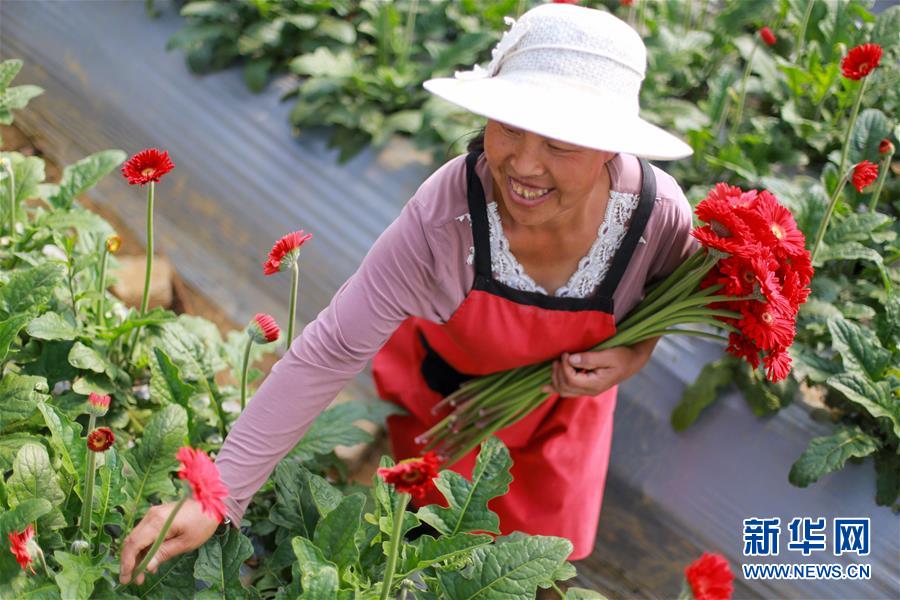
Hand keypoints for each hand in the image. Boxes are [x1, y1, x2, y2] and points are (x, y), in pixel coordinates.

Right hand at [119, 498, 219, 584]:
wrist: (213, 502)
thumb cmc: (202, 522)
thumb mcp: (186, 543)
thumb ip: (164, 554)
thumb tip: (146, 567)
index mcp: (157, 522)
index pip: (134, 544)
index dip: (127, 562)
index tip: (126, 578)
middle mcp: (151, 516)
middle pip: (132, 541)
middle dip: (130, 562)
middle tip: (133, 580)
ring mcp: (154, 514)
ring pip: (137, 538)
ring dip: (138, 556)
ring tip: (142, 575)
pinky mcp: (158, 516)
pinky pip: (146, 533)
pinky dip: (145, 548)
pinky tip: (151, 561)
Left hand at [540, 338, 659, 397]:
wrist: (632, 361)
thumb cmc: (623, 356)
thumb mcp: (609, 355)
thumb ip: (590, 358)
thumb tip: (571, 359)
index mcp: (595, 384)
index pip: (571, 380)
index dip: (564, 366)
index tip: (566, 353)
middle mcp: (589, 390)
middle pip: (564, 386)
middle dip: (558, 371)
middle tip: (560, 356)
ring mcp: (586, 390)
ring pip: (563, 389)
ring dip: (556, 377)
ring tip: (557, 362)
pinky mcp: (585, 386)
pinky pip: (566, 390)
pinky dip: (555, 387)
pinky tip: (544, 388)